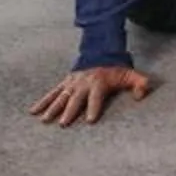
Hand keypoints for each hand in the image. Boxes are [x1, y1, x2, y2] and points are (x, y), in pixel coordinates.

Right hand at [30, 65, 152, 127]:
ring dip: (52, 108)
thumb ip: (139, 84)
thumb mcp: (130, 75)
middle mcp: (83, 83)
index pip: (96, 97)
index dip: (94, 108)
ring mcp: (72, 83)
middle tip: (63, 123)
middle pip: (75, 99)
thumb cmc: (116, 69)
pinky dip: (42, 102)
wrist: (100, 52)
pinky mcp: (64, 83)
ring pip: (61, 97)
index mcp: (99, 82)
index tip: (91, 120)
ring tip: (45, 120)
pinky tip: (33, 111)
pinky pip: (52, 93)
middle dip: (70, 111)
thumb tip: (141, 95)